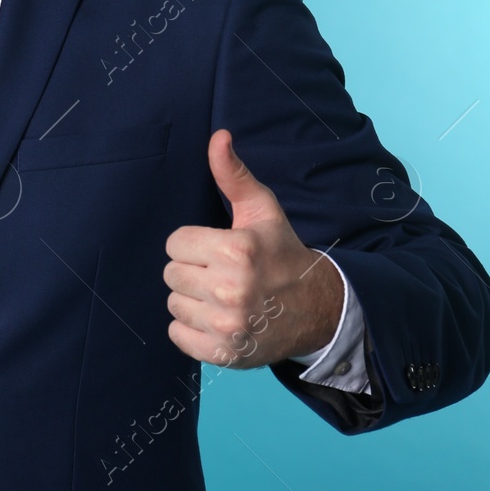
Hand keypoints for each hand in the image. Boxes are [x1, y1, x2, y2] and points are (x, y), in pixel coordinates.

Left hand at [162, 130, 343, 367]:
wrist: (318, 309)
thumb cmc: (282, 254)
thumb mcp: (262, 211)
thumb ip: (233, 175)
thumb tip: (218, 136)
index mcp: (237, 250)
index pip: (175, 243)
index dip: (194, 244)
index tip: (219, 250)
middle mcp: (231, 289)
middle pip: (171, 273)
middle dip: (193, 271)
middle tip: (222, 274)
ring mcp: (227, 325)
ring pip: (173, 303)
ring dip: (192, 300)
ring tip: (223, 298)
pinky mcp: (224, 353)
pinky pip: (177, 334)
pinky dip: (192, 329)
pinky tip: (218, 320)